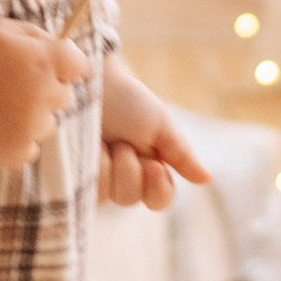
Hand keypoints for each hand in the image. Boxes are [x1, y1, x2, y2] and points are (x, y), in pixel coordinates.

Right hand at [0, 19, 88, 170]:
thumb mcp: (0, 28)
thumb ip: (36, 34)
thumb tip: (61, 47)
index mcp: (45, 63)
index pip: (81, 66)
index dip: (67, 65)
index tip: (52, 67)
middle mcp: (45, 96)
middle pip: (64, 96)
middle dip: (46, 90)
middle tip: (14, 87)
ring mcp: (32, 129)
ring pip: (48, 124)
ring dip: (33, 117)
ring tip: (1, 108)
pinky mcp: (18, 152)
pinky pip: (32, 147)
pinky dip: (19, 139)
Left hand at [98, 59, 208, 210]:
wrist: (90, 81)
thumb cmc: (127, 100)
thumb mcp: (160, 125)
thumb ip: (180, 154)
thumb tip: (207, 179)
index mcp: (148, 167)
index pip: (159, 199)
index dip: (158, 189)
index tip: (154, 166)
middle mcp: (122, 177)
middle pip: (131, 199)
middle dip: (129, 169)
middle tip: (123, 143)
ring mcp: (96, 177)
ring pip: (108, 196)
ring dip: (109, 166)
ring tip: (105, 141)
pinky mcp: (73, 175)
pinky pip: (85, 189)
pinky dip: (91, 166)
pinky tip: (89, 147)